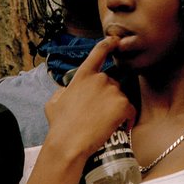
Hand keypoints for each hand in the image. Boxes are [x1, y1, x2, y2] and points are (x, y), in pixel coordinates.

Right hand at [42, 36, 136, 163]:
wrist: (69, 143)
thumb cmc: (59, 126)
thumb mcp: (53, 103)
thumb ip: (63, 91)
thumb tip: (67, 90)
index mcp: (83, 76)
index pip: (99, 52)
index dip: (109, 43)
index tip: (115, 41)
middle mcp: (100, 79)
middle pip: (112, 83)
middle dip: (108, 96)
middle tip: (98, 114)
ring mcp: (112, 91)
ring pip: (120, 97)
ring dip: (116, 108)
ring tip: (105, 124)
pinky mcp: (123, 105)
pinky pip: (131, 110)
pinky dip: (128, 119)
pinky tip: (122, 127)